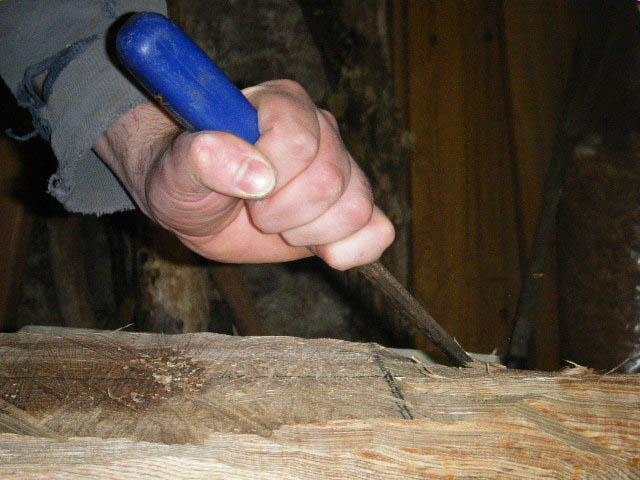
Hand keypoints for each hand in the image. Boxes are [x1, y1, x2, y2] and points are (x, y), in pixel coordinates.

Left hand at [94, 80, 394, 269]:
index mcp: (282, 105)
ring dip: (308, 232)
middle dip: (282, 212)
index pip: (298, 141)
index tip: (241, 188)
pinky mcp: (349, 207)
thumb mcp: (175, 169)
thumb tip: (257, 174)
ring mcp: (341, 169)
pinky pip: (378, 231)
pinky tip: (314, 247)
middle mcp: (320, 131)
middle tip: (254, 210)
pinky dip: (349, 250)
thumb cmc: (185, 180)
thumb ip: (201, 158)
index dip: (268, 178)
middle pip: (329, 181)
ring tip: (277, 225)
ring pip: (355, 208)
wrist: (197, 207)